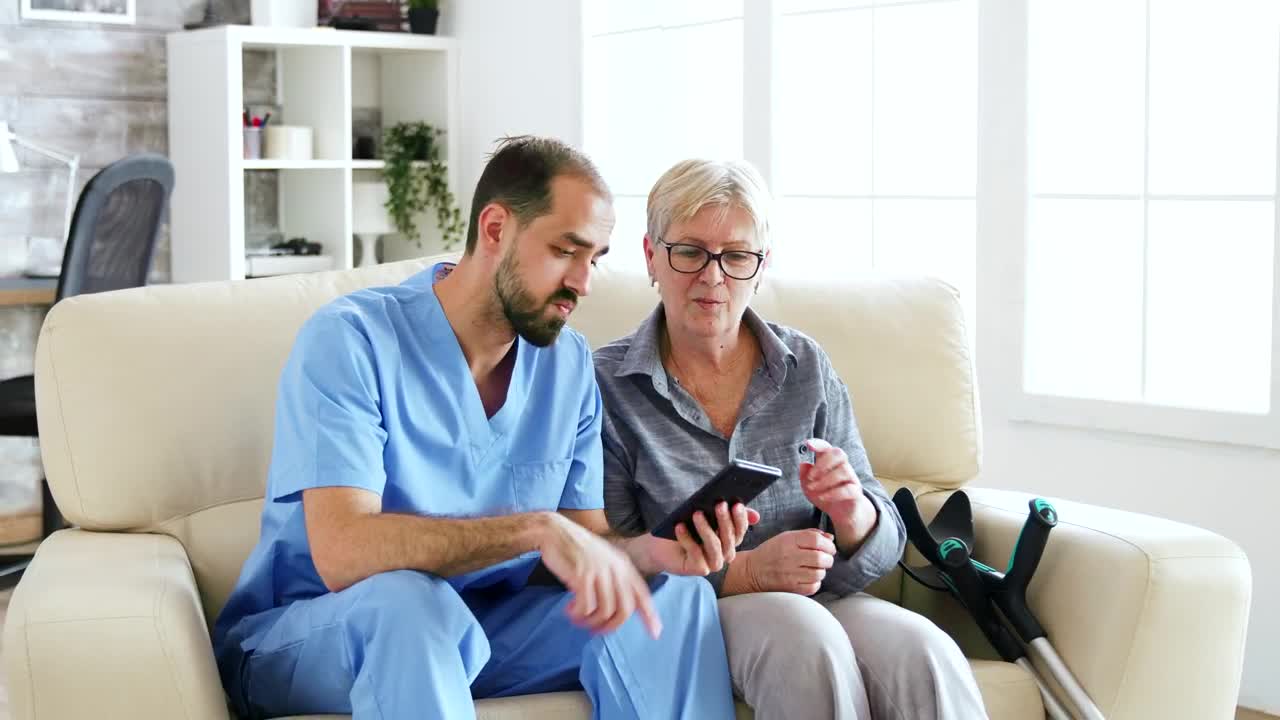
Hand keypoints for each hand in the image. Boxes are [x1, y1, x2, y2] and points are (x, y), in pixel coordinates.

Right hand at [538, 514, 661, 637]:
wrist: (555, 531)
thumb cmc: (576, 549)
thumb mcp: (602, 559)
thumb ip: (614, 577)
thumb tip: (619, 606)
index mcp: (623, 565)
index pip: (642, 594)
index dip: (649, 615)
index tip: (655, 633)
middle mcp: (615, 568)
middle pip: (624, 609)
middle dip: (611, 626)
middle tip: (595, 630)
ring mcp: (599, 571)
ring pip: (605, 612)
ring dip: (590, 622)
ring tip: (578, 619)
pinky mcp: (582, 576)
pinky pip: (586, 607)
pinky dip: (578, 614)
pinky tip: (569, 610)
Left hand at [631, 502, 760, 576]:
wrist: (660, 546)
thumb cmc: (686, 527)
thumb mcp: (706, 516)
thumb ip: (728, 513)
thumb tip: (756, 515)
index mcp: (729, 540)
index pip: (740, 530)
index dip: (740, 518)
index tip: (736, 504)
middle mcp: (724, 554)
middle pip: (730, 538)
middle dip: (725, 521)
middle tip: (719, 505)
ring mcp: (712, 563)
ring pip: (715, 546)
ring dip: (706, 529)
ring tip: (697, 514)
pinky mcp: (698, 569)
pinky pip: (695, 553)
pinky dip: (687, 538)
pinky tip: (680, 527)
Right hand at [740, 528, 835, 595]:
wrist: (752, 571)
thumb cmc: (772, 552)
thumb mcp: (787, 537)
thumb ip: (809, 534)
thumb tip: (830, 538)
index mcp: (789, 541)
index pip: (816, 540)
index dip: (828, 545)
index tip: (830, 548)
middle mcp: (789, 557)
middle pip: (821, 558)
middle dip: (828, 559)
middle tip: (825, 559)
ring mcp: (790, 574)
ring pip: (819, 573)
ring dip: (821, 571)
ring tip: (814, 568)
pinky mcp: (790, 588)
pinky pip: (813, 586)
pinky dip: (815, 582)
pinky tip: (808, 578)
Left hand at [800, 438, 864, 525]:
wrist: (843, 514)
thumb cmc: (826, 495)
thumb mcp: (809, 487)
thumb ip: (804, 476)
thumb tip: (803, 464)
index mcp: (831, 463)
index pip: (828, 448)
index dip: (819, 444)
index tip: (808, 444)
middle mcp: (843, 467)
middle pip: (839, 453)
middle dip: (823, 463)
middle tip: (810, 477)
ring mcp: (852, 479)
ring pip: (844, 471)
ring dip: (825, 480)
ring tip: (813, 488)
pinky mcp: (856, 493)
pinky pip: (849, 489)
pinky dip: (833, 493)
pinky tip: (822, 497)